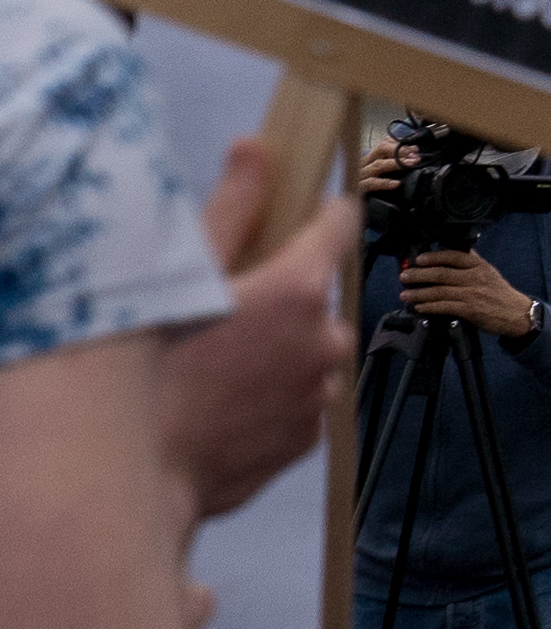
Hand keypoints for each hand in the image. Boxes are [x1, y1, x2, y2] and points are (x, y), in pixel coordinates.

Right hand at [155, 136, 349, 517]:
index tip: (305, 216)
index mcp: (301, 288)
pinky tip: (223, 403)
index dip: (318, 217)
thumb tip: (255, 149)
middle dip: (284, 297)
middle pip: (319, 296)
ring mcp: (319, 392)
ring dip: (278, 351)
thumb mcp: (185, 276)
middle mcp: (324, 338)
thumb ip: (232, 208)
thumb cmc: (152, 375)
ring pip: (308, 352)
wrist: (133, 478)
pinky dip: (270, 396)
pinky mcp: (306, 437)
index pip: (339, 225)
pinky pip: (298, 401)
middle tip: (227, 313)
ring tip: (216, 366)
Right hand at [354, 134, 412, 199]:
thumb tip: (411, 158)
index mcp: (368, 159)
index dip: (400, 144)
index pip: (384, 144)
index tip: (415, 148)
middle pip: (381, 150)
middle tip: (416, 154)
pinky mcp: (356, 190)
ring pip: (378, 165)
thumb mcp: (377, 176)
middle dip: (401, 150)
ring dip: (398, 163)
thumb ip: (389, 166)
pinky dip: (384, 183)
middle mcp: (363, 165)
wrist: (344, 208)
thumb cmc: (364, 191)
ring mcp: (359, 177)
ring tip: (412, 164)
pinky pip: (370, 184)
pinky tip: (397, 183)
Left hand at [395, 249, 541, 341]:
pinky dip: (429, 307)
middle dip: (420, 275)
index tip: (419, 259)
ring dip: (419, 293)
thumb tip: (449, 255)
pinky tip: (419, 307)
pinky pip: (444, 307)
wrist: (515, 313)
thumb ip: (471, 264)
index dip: (435, 257)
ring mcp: (472, 294)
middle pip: (442, 273)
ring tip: (405, 294)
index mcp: (480, 265)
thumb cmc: (500, 293)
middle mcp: (475, 277)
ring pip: (440, 291)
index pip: (454, 256)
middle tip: (404, 277)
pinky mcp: (470, 310)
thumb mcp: (489, 272)